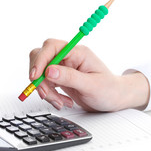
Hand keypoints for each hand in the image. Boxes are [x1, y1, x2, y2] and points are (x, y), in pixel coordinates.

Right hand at [29, 39, 149, 111]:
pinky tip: (62, 101)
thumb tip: (49, 71)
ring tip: (60, 102)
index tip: (35, 77)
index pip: (51, 48)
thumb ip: (70, 77)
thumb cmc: (109, 90)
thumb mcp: (91, 85)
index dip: (40, 60)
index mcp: (77, 52)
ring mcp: (63, 67)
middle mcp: (68, 57)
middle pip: (41, 58)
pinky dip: (49, 94)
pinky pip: (45, 83)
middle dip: (39, 78)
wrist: (115, 99)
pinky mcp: (60, 78)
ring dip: (45, 90)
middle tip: (45, 94)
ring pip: (41, 73)